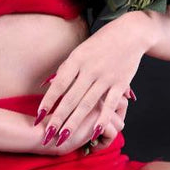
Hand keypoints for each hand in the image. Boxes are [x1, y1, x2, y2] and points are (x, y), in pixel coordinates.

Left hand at [33, 12, 150, 149]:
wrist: (131, 33)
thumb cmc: (102, 42)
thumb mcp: (80, 50)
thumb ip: (65, 69)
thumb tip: (46, 85)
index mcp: (77, 58)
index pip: (59, 84)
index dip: (48, 101)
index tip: (39, 117)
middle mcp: (90, 69)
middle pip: (71, 98)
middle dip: (58, 118)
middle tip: (47, 136)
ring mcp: (106, 77)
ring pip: (88, 104)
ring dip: (75, 122)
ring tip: (64, 137)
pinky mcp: (121, 83)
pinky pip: (110, 103)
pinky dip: (103, 118)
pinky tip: (95, 131)